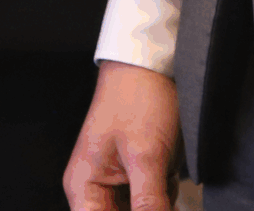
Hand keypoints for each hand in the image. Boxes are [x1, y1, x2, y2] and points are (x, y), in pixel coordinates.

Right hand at [64, 60, 179, 210]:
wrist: (151, 58)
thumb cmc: (137, 96)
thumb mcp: (146, 155)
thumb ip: (148, 203)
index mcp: (83, 186)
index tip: (154, 208)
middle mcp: (94, 186)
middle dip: (147, 207)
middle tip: (161, 186)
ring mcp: (115, 178)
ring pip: (139, 208)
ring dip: (158, 201)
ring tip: (164, 171)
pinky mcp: (135, 170)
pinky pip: (150, 196)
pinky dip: (164, 191)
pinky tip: (170, 172)